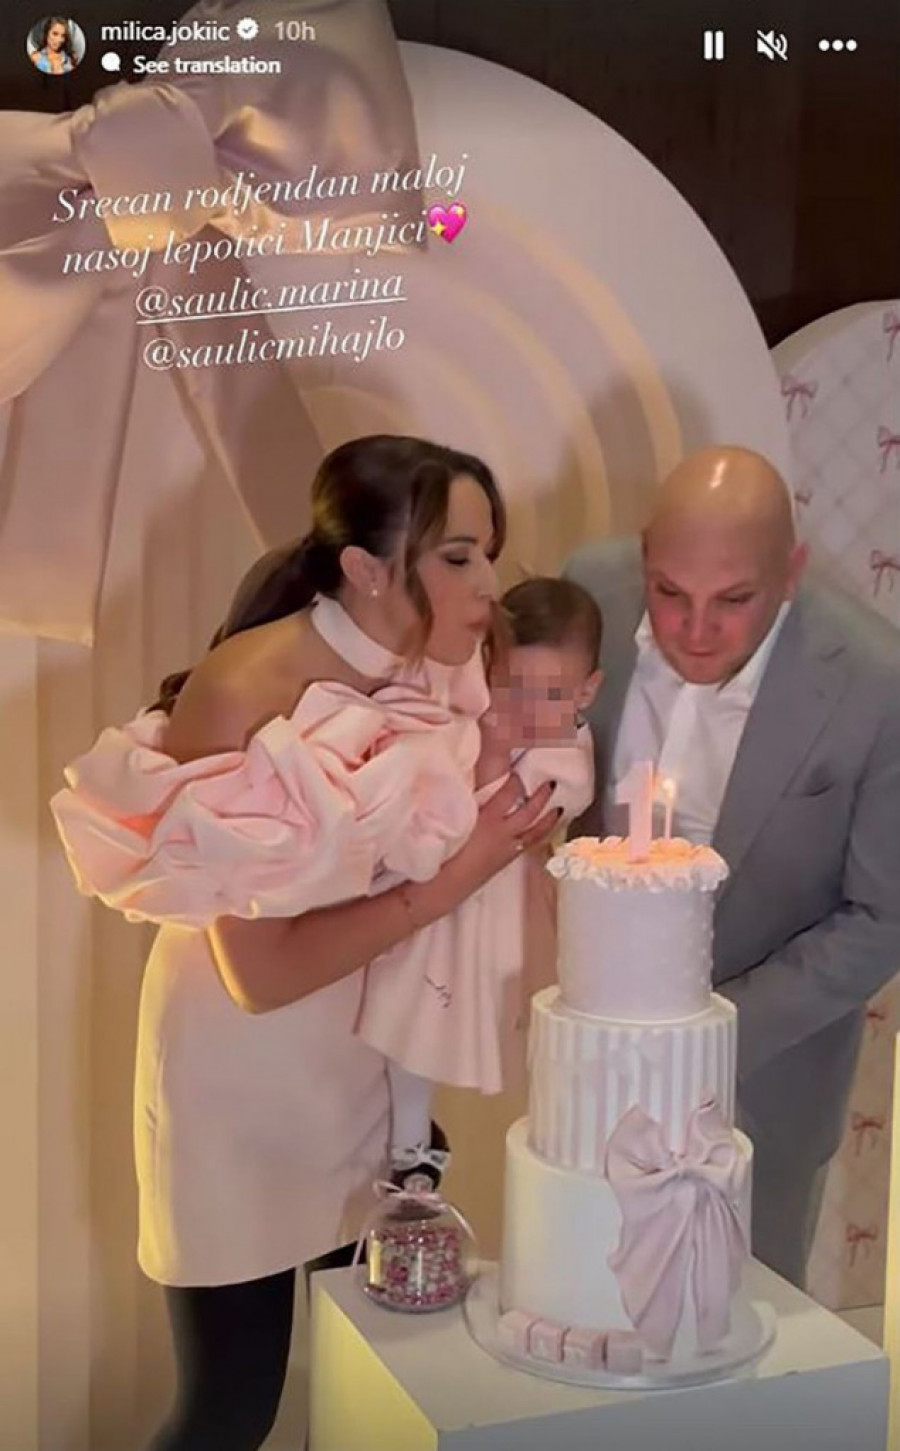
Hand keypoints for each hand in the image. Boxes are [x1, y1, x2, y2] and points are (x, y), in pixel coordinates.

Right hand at [444, 774, 560, 901]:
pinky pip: (528, 845)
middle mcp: (503, 833)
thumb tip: (471, 788)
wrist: (445, 884)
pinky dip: (538, 836)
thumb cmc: (445, 850)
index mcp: (488, 819)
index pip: (508, 793)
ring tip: (559, 810)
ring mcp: (507, 849)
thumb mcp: (455, 819)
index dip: (515, 781)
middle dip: (541, 797)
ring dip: (548, 820)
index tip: (517, 772)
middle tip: (551, 784)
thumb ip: (467, 803)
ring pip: (535, 832)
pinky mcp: (505, 861)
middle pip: (529, 812)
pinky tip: (541, 834)